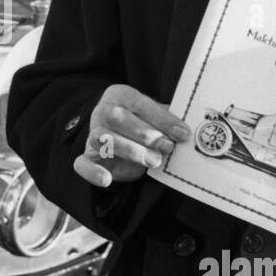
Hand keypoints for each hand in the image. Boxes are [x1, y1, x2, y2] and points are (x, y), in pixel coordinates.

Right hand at [73, 84, 189, 186]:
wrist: (122, 140)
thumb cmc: (145, 126)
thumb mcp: (157, 118)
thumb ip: (170, 120)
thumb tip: (192, 128)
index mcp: (120, 95)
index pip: (138, 103)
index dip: (161, 118)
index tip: (182, 133)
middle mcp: (102, 111)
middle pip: (117, 118)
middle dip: (145, 134)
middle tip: (168, 147)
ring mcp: (92, 134)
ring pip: (103, 139)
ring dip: (130, 150)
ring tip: (154, 161)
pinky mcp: (87, 157)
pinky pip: (82, 164)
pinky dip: (92, 173)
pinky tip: (106, 180)